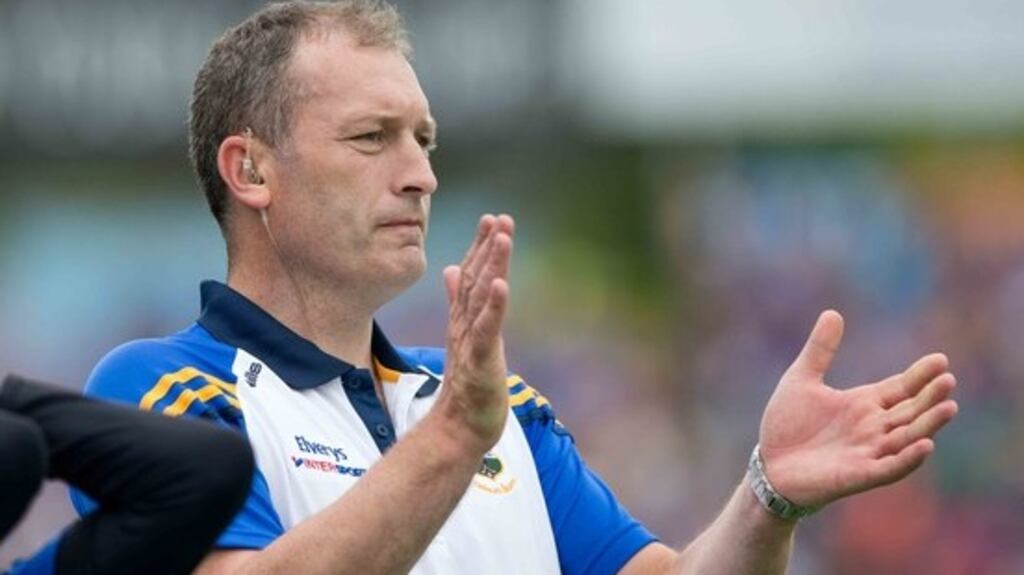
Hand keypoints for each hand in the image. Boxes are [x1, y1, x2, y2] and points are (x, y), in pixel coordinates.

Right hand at [437, 214, 514, 452]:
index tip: (491, 219)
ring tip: (502, 238)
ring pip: (481, 298)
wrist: (459, 427)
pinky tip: (502, 285)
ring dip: (492, 266)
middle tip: (499, 218)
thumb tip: (450, 269)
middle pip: (475, 280)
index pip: (470, 276)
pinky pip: (486, 329)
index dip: (480, 247)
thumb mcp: (464, 337)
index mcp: (463, 319)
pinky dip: (495, 306)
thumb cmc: (466, 384)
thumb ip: (456, 301)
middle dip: (487, 247)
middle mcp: (464, 325)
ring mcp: (470, 341)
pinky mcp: (479, 360)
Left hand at [758, 310, 957, 508]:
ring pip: (908, 438)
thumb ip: (819, 350)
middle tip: (948, 379)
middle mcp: (873, 428)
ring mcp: (869, 452)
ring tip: (948, 406)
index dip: (920, 376)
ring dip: (928, 425)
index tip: (940, 360)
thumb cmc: (786, 425)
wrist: (768, 467)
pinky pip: (890, 468)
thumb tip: (833, 312)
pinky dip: (908, 458)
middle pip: (911, 411)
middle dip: (930, 397)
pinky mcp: (859, 475)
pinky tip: (925, 445)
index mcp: (864, 404)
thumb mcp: (801, 380)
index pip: (901, 388)